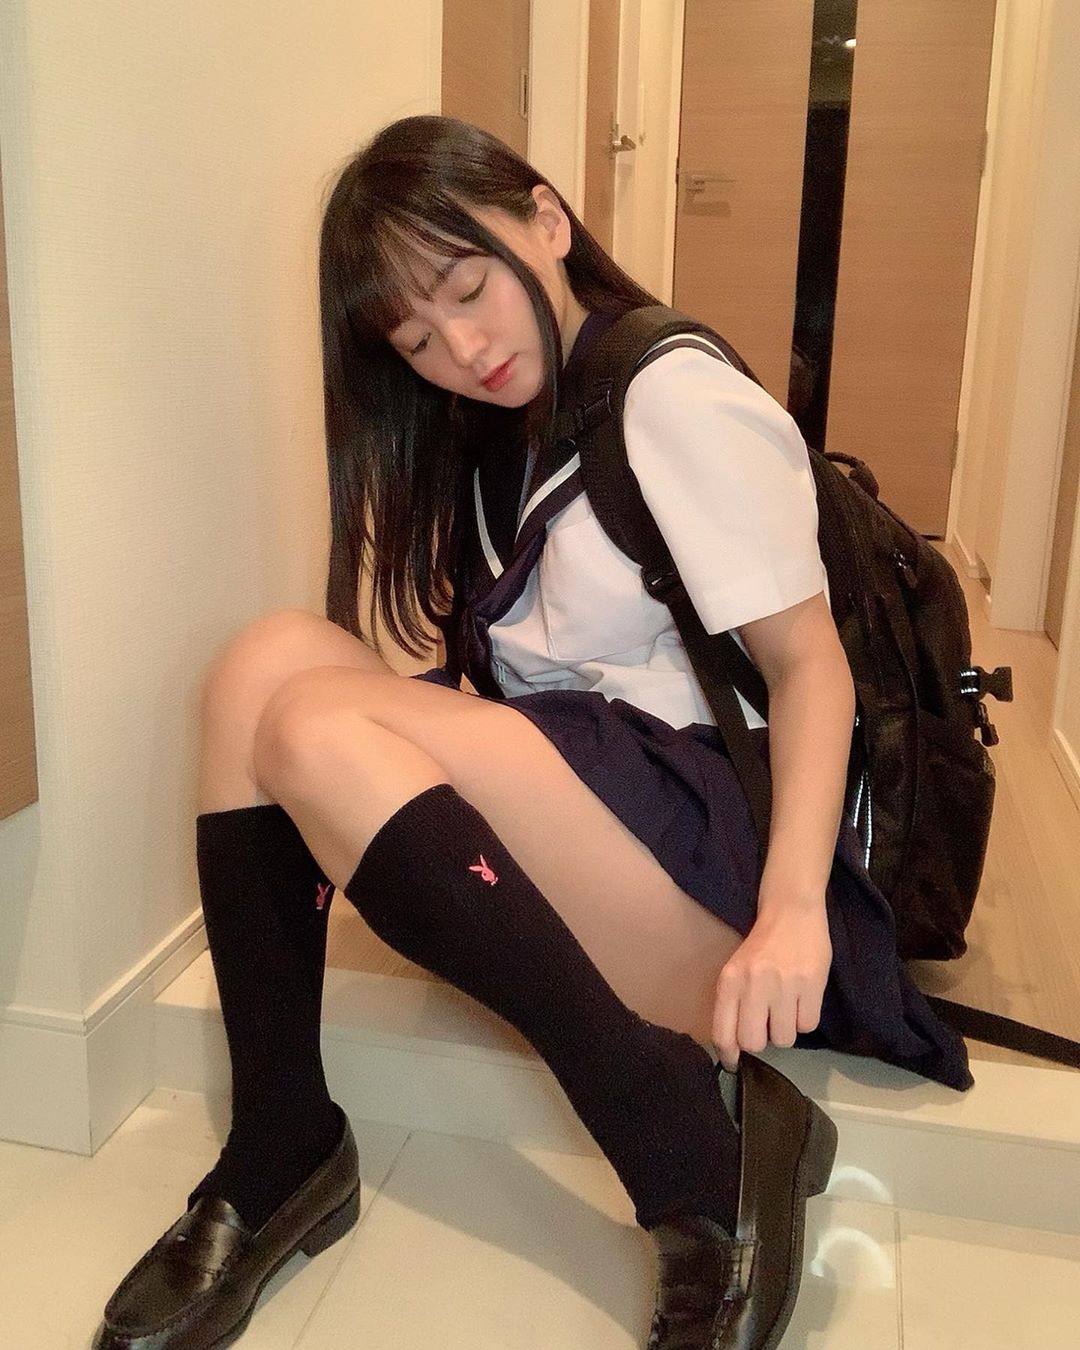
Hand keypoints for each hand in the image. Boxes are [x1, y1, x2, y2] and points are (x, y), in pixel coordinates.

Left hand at [711, 901, 831, 1072]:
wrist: (792, 911)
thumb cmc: (762, 945)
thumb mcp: (736, 970)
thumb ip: (732, 1004)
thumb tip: (733, 1047)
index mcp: (730, 981)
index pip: (723, 1033)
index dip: (729, 1055)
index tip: (734, 1062)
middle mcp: (754, 985)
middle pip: (754, 1043)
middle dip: (762, 1039)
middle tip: (767, 1022)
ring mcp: (784, 985)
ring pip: (784, 1038)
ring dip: (786, 1030)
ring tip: (786, 1007)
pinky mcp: (812, 985)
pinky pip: (808, 1026)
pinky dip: (805, 1019)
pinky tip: (802, 1000)